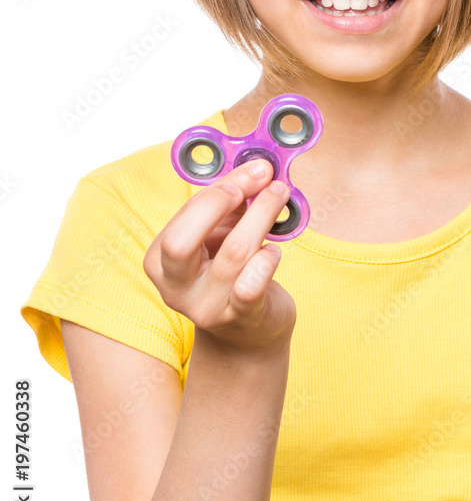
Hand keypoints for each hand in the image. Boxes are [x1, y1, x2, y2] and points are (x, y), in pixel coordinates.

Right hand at [144, 160, 296, 355]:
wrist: (248, 332)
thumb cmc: (232, 272)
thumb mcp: (220, 235)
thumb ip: (231, 202)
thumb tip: (257, 168)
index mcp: (160, 261)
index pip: (184, 215)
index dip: (220, 187)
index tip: (253, 168)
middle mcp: (175, 287)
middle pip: (181, 241)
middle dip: (221, 201)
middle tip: (261, 180)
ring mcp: (205, 307)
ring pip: (234, 254)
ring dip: (262, 216)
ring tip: (280, 196)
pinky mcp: (239, 319)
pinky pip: (252, 286)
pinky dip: (267, 259)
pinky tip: (274, 249)